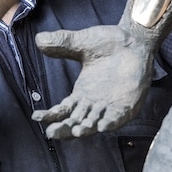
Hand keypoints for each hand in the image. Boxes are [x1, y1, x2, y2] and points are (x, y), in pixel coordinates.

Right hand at [32, 25, 153, 137]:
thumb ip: (62, 44)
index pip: (63, 110)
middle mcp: (94, 104)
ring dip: (86, 129)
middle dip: (64, 128)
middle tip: (52, 132)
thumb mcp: (81, 43)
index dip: (50, 115)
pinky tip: (101, 127)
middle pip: (75, 122)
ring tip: (76, 131)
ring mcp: (110, 106)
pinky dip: (110, 123)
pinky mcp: (127, 105)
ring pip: (94, 124)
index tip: (37, 116)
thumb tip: (39, 39)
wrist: (135, 39)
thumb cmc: (109, 43)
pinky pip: (118, 118)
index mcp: (81, 94)